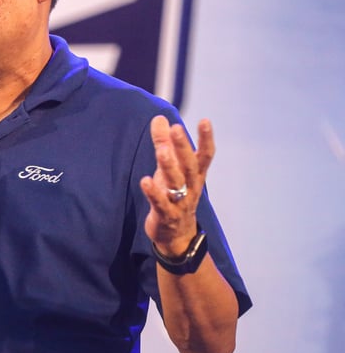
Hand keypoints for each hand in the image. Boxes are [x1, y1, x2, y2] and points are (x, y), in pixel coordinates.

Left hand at [139, 115, 214, 256]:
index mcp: (195, 175)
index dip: (206, 138)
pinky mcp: (166, 216)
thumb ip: (164, 142)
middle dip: (183, 147)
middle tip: (176, 129)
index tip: (205, 120)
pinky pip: (160, 203)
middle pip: (189, 166)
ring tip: (161, 152)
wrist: (177, 235)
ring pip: (176, 184)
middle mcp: (191, 187)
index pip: (205, 155)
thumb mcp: (170, 168)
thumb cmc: (173, 194)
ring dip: (169, 167)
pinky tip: (145, 181)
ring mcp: (180, 202)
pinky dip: (153, 193)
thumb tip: (159, 117)